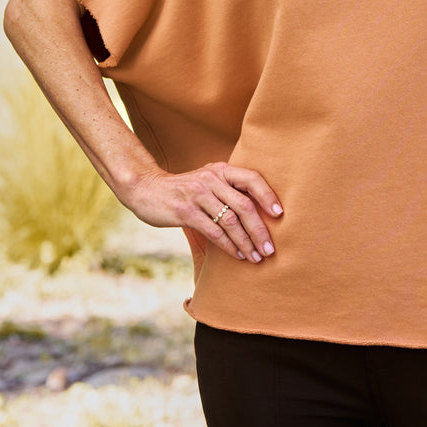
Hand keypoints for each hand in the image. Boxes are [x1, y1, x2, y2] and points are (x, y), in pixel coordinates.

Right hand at [118, 162, 282, 262]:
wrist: (146, 189)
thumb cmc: (183, 189)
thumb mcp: (207, 181)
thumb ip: (228, 190)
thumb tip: (259, 213)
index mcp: (221, 169)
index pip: (252, 179)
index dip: (268, 196)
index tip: (280, 215)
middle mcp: (212, 178)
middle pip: (244, 206)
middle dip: (260, 230)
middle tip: (270, 249)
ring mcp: (198, 194)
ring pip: (230, 221)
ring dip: (246, 242)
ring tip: (256, 256)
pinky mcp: (186, 211)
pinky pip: (214, 231)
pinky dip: (228, 246)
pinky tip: (237, 255)